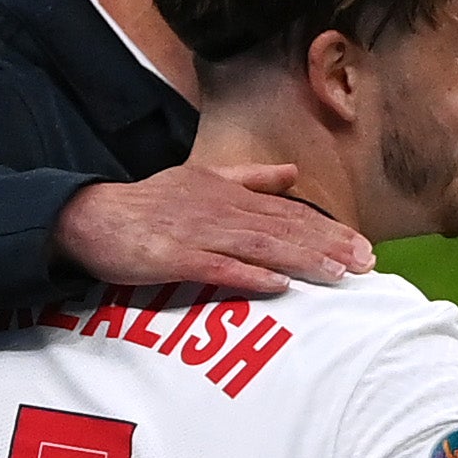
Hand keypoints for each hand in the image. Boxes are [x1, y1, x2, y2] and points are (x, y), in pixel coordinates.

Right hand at [52, 165, 373, 295]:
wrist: (90, 217)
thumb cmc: (148, 206)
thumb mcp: (201, 179)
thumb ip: (250, 177)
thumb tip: (292, 172)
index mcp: (229, 192)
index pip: (289, 211)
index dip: (329, 229)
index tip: (363, 247)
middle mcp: (220, 208)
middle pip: (284, 227)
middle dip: (328, 246)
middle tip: (366, 265)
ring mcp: (197, 232)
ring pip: (259, 245)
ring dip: (301, 259)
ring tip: (336, 275)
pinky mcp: (173, 256)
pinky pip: (216, 267)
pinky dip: (248, 275)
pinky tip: (277, 285)